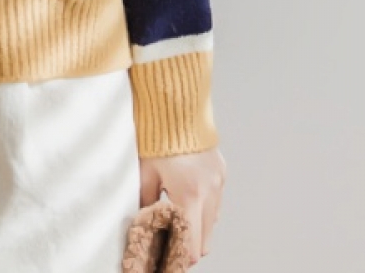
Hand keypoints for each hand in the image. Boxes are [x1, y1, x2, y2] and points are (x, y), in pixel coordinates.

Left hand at [139, 147, 225, 264]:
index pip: (189, 245)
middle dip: (187, 250)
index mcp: (189, 194)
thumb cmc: (156, 137)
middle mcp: (209, 192)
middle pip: (204, 242)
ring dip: (197, 230)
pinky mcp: (222, 173)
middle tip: (168, 249)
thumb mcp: (145, 172)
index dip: (178, 259)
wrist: (176, 106)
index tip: (166, 263)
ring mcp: (219, 183)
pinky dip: (204, 210)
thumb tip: (143, 226)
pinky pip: (216, 203)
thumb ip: (146, 203)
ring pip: (212, 224)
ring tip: (175, 225)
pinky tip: (186, 202)